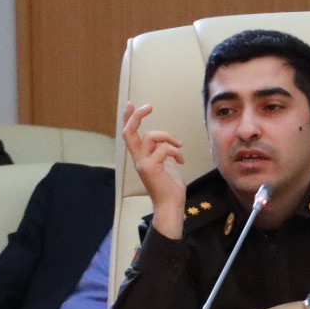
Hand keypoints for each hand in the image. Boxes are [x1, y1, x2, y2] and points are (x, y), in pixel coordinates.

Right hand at [122, 102, 185, 237]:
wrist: (171, 204)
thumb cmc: (170, 186)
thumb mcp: (165, 163)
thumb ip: (162, 151)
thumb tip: (166, 141)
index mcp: (140, 156)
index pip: (129, 134)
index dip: (129, 118)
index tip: (131, 104)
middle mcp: (138, 159)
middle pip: (129, 132)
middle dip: (137, 116)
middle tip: (149, 106)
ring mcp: (142, 163)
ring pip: (151, 136)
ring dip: (169, 137)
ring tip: (179, 146)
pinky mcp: (150, 168)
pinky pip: (163, 149)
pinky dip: (175, 151)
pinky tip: (180, 161)